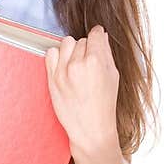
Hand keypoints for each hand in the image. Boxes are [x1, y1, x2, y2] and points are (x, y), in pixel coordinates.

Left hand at [44, 24, 118, 153]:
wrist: (90, 129)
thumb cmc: (104, 105)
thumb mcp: (113, 76)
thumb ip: (106, 53)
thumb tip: (101, 36)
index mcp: (96, 61)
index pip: (95, 34)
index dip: (98, 37)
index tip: (97, 40)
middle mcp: (77, 64)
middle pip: (81, 40)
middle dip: (86, 49)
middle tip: (89, 63)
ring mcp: (62, 71)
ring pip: (66, 43)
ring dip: (71, 50)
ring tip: (77, 64)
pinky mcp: (51, 78)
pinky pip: (50, 53)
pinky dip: (57, 56)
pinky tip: (64, 66)